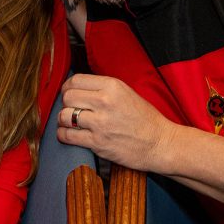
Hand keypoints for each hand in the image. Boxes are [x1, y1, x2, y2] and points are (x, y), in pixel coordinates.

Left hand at [56, 73, 176, 171]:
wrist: (160, 143)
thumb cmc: (146, 119)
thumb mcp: (127, 92)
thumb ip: (103, 88)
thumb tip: (78, 88)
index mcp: (112, 86)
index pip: (76, 80)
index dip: (68, 87)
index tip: (69, 93)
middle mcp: (104, 102)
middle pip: (67, 97)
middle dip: (65, 103)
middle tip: (71, 109)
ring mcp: (100, 123)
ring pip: (64, 116)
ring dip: (63, 120)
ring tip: (69, 122)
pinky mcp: (97, 143)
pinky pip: (67, 136)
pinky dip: (63, 135)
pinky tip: (68, 134)